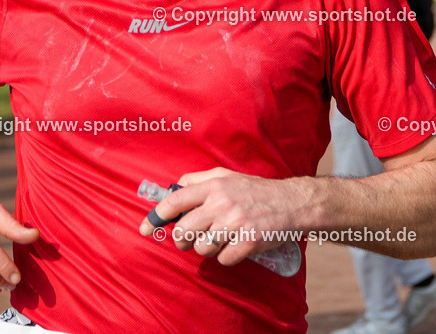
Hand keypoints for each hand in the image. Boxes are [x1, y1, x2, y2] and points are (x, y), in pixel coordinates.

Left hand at [139, 167, 301, 266]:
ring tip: (220, 239)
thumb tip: (173, 188)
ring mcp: (235, 223)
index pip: (176, 201)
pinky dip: (227, 257)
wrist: (291, 203)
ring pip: (202, 248)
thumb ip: (198, 180)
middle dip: (182, 240)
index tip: (144, 227)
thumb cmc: (255, 190)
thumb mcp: (226, 176)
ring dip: (207, 248)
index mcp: (214, 186)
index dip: (156, 215)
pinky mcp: (248, 242)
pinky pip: (223, 260)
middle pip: (184, 231)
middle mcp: (222, 203)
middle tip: (188, 240)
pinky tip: (236, 246)